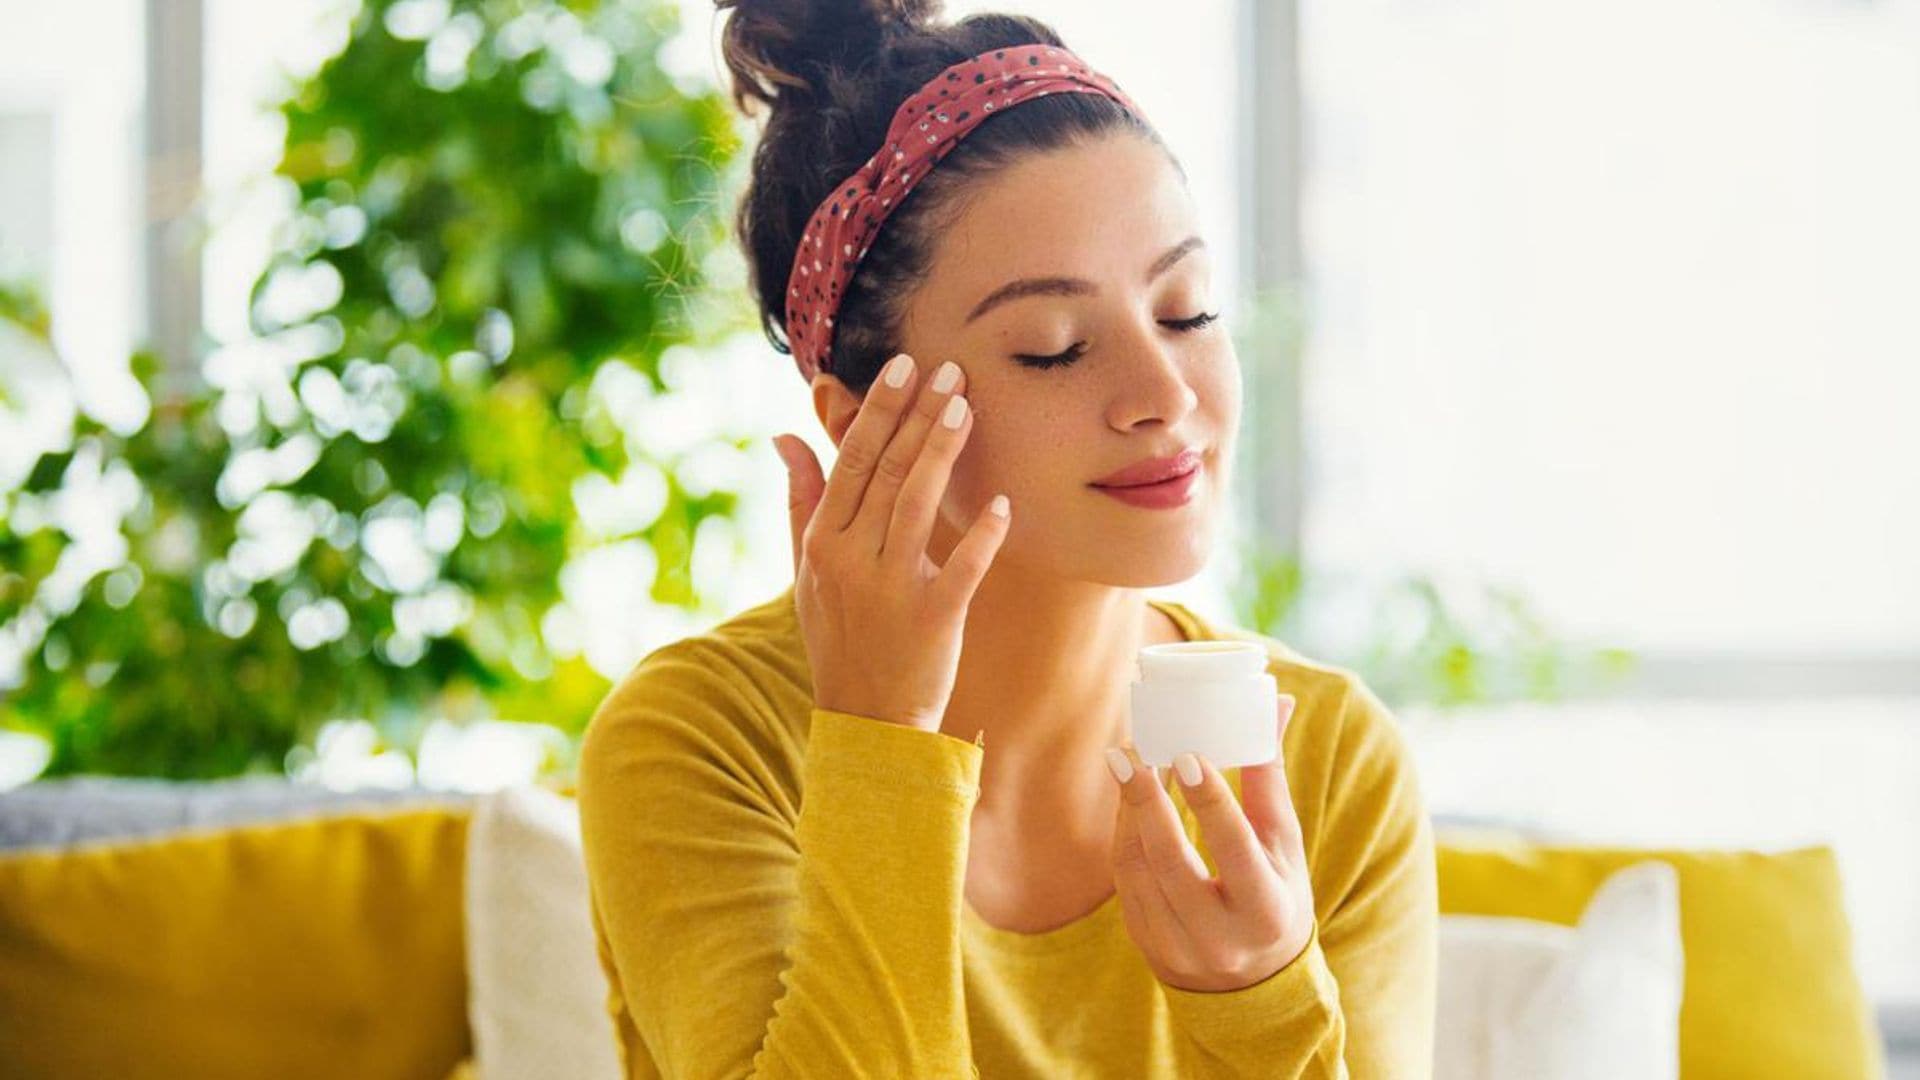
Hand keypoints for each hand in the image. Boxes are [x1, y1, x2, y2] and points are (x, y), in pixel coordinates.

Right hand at [771, 353, 1011, 733]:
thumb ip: (800, 500)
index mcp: (822, 542)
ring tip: (965, 406)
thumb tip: (784, 436)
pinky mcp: (933, 619)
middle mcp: (851, 559)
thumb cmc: (839, 637)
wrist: (866, 720)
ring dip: (942, 453)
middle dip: (918, 416)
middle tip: (949, 368)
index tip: (904, 365)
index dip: (879, 410)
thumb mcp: (806, 570)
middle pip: (886, 472)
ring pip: (917, 506)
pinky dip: (981, 535)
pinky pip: (962, 568)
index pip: (852, 460)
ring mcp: (891, 589)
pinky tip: (1004, 503)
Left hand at [1106, 696, 1312, 991]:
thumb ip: (1270, 776)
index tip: (1185, 753)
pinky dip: (1124, 834)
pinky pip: (1124, 883)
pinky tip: (1127, 797)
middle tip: (1132, 750)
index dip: (1209, 801)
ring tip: (1128, 761)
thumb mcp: (1283, 844)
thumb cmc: (1275, 892)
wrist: (1254, 983)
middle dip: (1148, 802)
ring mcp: (1178, 948)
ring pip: (1138, 871)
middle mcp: (1220, 939)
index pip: (1234, 849)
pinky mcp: (1146, 945)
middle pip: (1172, 863)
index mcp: (1266, 912)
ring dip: (1129, 811)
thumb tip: (1276, 701)